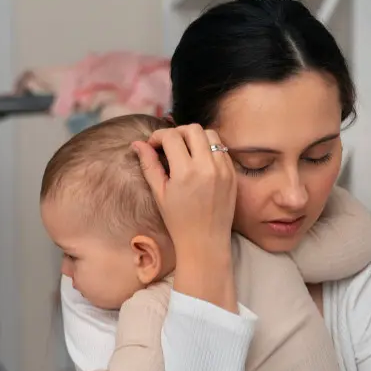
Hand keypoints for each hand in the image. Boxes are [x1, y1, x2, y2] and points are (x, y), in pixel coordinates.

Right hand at [132, 125, 237, 310]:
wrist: (205, 242)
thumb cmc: (179, 221)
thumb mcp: (159, 193)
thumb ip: (149, 165)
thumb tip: (137, 144)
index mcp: (185, 172)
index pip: (171, 136)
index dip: (158, 136)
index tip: (153, 145)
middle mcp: (207, 167)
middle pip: (192, 129)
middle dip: (177, 132)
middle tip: (168, 145)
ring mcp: (223, 169)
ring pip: (210, 135)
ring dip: (195, 137)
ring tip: (185, 151)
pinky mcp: (232, 173)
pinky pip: (221, 149)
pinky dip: (209, 148)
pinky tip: (199, 161)